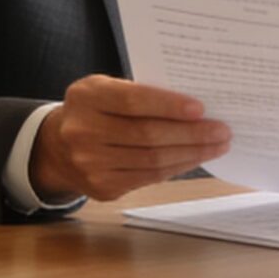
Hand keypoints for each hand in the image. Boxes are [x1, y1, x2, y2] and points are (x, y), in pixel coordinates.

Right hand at [29, 75, 230, 203]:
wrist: (57, 147)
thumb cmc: (93, 110)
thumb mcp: (105, 89)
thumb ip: (138, 93)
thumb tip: (192, 107)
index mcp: (85, 98)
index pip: (132, 102)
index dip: (168, 106)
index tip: (201, 108)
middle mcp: (83, 132)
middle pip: (147, 135)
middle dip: (191, 134)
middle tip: (221, 130)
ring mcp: (91, 165)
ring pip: (152, 161)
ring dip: (191, 154)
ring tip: (216, 145)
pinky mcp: (102, 188)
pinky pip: (148, 178)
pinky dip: (176, 167)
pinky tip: (194, 158)